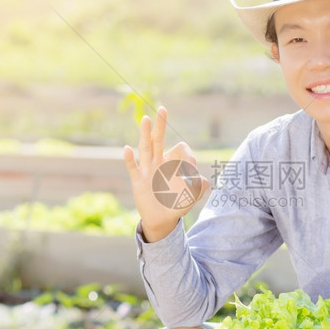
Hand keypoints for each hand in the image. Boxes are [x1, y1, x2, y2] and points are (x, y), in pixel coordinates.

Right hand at [123, 106, 209, 241]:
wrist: (162, 219)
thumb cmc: (178, 203)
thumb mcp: (193, 195)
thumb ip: (201, 186)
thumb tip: (202, 178)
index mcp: (172, 163)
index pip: (180, 149)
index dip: (188, 156)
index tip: (192, 170)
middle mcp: (159, 162)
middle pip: (159, 139)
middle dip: (161, 125)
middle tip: (163, 109)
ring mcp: (147, 170)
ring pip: (146, 148)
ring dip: (145, 133)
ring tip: (145, 119)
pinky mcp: (138, 181)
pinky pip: (133, 168)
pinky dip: (130, 159)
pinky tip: (127, 149)